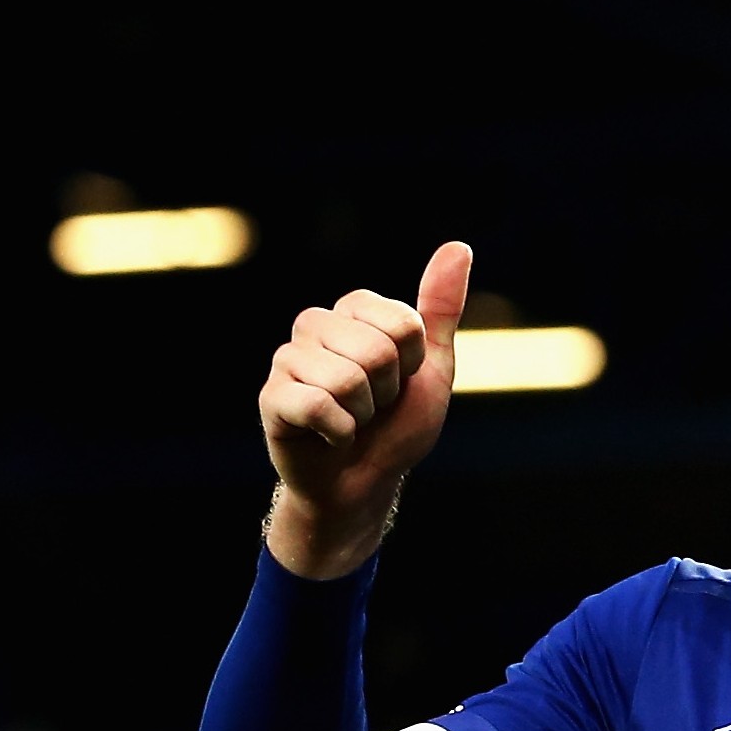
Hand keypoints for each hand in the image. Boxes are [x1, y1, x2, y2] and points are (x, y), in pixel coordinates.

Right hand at [259, 241, 471, 577]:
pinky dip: (339, 433)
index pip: (404, 324)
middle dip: (388, 392)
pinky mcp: (271, 397)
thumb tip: (459, 247)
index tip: (400, 381)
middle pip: (377, 350)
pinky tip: (330, 437)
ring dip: (363, 415)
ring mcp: (288, 359)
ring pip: (348, 379)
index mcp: (354, 310)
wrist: (364, 483)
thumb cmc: (397, 426)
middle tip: (374, 407)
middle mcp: (315, 324)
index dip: (413, 364)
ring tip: (352, 421)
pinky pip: (316, 406)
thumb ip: (440, 308)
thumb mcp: (433, 367)